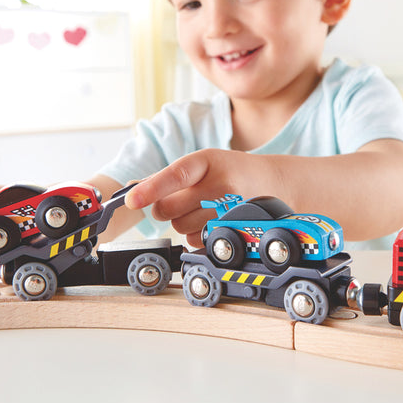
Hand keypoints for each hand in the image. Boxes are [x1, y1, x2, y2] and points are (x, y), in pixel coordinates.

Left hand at [126, 150, 270, 247]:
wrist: (271, 182)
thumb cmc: (229, 171)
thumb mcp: (202, 163)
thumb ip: (166, 177)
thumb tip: (132, 191)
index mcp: (207, 161)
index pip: (175, 175)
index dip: (151, 189)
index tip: (131, 199)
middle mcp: (220, 185)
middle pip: (168, 209)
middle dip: (166, 207)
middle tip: (181, 199)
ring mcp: (227, 211)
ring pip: (180, 227)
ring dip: (183, 220)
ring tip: (204, 207)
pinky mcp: (231, 231)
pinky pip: (194, 240)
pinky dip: (195, 233)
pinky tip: (211, 219)